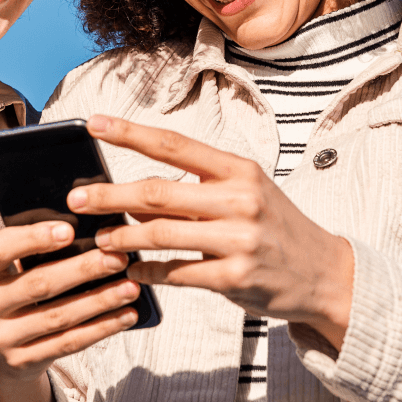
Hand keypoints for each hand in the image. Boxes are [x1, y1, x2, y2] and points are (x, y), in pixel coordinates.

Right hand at [0, 222, 139, 401]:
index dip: (34, 237)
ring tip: (131, 286)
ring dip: (100, 300)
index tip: (70, 229)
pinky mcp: (21, 363)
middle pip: (38, 284)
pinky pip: (68, 343)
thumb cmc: (14, 289)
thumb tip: (89, 230)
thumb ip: (34, 250)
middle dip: (83, 269)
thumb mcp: (9, 268)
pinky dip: (101, 328)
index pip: (0, 249)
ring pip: (58, 317)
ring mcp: (0, 339)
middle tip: (117, 257)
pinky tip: (126, 314)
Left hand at [68, 115, 353, 350]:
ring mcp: (238, 239)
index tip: (94, 124)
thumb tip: (133, 196)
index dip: (130, 133)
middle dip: (110, 195)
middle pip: (157, 191)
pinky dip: (148, 273)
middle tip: (77, 200)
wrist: (324, 272)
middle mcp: (239, 198)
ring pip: (160, 234)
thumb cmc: (275, 225)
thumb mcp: (244, 193)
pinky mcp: (235, 277)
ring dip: (123, 237)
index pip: (174, 144)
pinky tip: (134, 272)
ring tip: (101, 240)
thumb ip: (195, 189)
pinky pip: (176, 273)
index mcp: (237, 169)